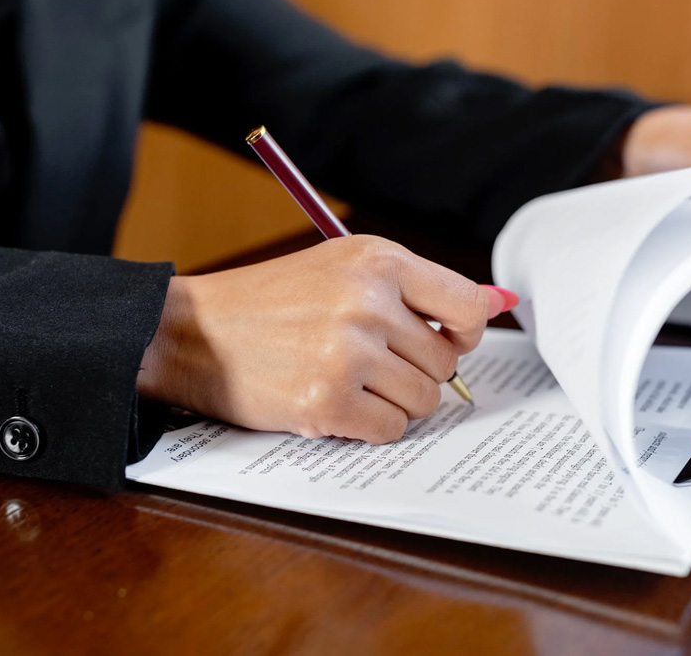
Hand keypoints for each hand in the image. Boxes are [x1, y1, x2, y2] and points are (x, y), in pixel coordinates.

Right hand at [137, 235, 515, 442]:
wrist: (191, 333)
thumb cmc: (269, 302)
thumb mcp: (342, 268)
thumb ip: (417, 288)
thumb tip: (499, 303)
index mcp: (378, 260)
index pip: (467, 307)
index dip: (464, 333)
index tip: (441, 341)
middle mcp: (369, 302)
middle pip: (445, 363)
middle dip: (414, 372)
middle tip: (369, 364)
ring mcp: (348, 353)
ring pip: (422, 401)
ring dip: (392, 402)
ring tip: (346, 382)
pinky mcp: (327, 402)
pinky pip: (390, 430)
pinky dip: (368, 427)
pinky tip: (334, 405)